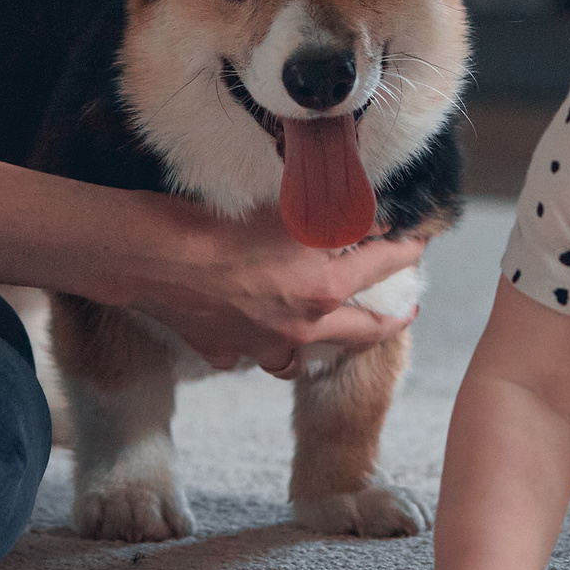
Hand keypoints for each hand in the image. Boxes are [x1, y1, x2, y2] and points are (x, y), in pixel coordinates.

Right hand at [125, 199, 425, 369]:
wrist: (152, 256)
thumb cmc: (217, 223)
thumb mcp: (288, 210)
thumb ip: (336, 218)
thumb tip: (372, 220)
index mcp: (323, 290)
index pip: (382, 269)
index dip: (404, 253)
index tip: (417, 245)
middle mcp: (299, 328)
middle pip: (359, 334)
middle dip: (387, 322)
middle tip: (402, 313)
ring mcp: (259, 346)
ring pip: (299, 360)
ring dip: (317, 346)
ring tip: (323, 331)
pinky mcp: (220, 350)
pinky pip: (246, 354)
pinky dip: (254, 343)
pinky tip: (251, 329)